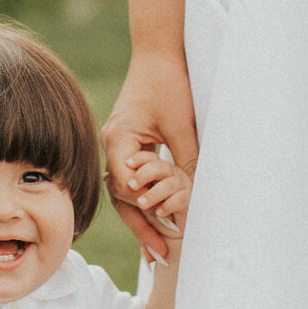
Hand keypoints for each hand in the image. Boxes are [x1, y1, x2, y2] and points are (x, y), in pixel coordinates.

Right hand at [103, 53, 198, 259]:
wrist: (160, 52)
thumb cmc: (170, 82)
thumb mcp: (182, 125)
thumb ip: (186, 164)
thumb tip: (194, 202)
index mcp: (119, 139)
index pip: (125, 183)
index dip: (143, 205)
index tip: (164, 225)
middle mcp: (113, 145)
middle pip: (121, 197)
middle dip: (141, 227)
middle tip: (159, 256)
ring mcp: (119, 146)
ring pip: (125, 193)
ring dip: (142, 220)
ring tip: (158, 249)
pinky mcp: (130, 145)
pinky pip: (133, 180)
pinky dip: (145, 200)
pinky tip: (157, 219)